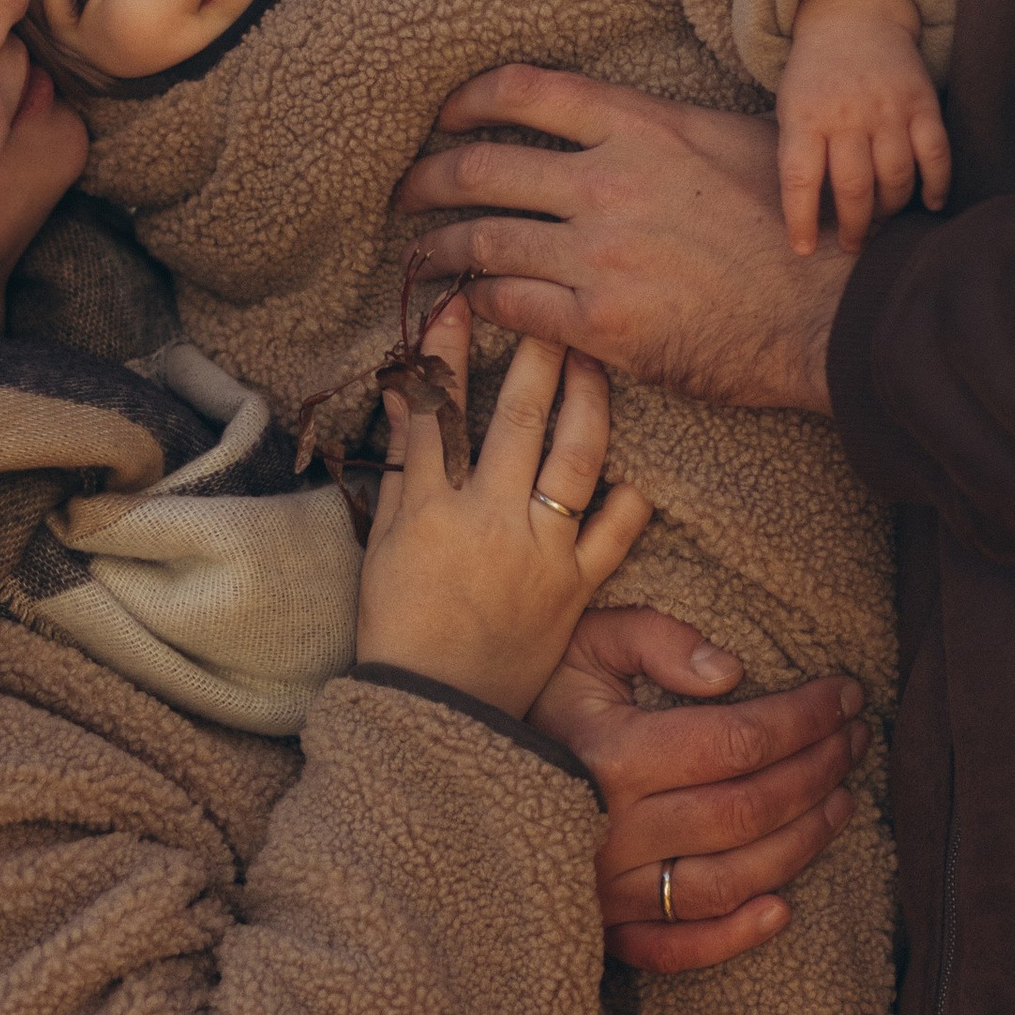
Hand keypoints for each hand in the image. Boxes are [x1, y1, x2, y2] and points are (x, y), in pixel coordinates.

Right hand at [357, 297, 649, 717]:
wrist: (435, 710)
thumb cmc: (398, 627)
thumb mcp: (380, 545)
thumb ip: (400, 470)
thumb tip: (402, 399)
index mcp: (429, 509)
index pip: (440, 410)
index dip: (449, 353)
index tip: (460, 304)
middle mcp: (488, 520)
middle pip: (518, 418)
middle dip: (535, 355)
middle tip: (549, 311)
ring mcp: (538, 553)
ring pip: (574, 459)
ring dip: (587, 401)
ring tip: (593, 362)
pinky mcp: (575, 589)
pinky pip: (614, 533)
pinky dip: (627, 500)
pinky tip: (634, 472)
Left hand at [396, 69, 847, 413]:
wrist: (835, 311)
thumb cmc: (801, 227)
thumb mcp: (735, 144)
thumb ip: (665, 131)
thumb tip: (621, 124)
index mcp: (642, 127)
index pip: (525, 92)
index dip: (467, 100)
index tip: (444, 117)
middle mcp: (609, 182)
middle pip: (481, 167)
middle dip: (426, 179)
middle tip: (404, 192)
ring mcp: (599, 255)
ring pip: (481, 240)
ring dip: (436, 249)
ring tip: (418, 257)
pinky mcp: (600, 324)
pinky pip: (509, 304)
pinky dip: (478, 302)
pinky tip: (468, 304)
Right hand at [532, 606, 869, 973]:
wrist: (450, 775)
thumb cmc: (534, 701)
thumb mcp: (583, 646)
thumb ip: (656, 641)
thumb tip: (731, 674)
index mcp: (614, 755)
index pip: (739, 739)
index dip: (806, 717)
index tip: (845, 694)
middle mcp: (615, 830)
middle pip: (749, 808)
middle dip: (817, 769)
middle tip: (854, 740)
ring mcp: (608, 889)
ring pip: (729, 879)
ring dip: (800, 843)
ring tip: (840, 803)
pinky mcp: (602, 930)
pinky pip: (675, 950)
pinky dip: (734, 937)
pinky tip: (784, 910)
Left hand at [777, 0, 953, 256]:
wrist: (853, 16)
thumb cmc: (816, 76)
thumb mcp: (790, 107)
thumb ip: (800, 154)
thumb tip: (811, 217)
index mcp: (806, 116)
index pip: (800, 179)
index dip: (801, 221)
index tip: (803, 249)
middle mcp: (849, 115)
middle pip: (854, 187)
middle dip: (854, 226)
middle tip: (852, 244)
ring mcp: (889, 109)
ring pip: (896, 178)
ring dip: (890, 210)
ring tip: (881, 220)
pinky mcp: (923, 103)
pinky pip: (935, 154)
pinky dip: (935, 185)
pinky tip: (929, 204)